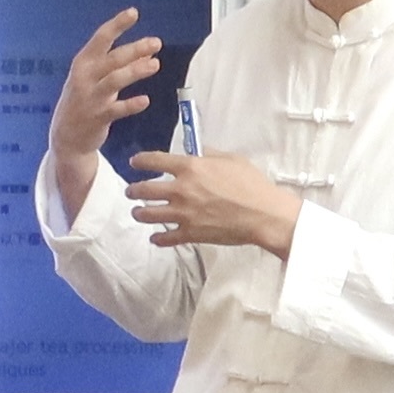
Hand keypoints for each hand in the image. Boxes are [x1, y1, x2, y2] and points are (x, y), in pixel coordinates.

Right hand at [47, 10, 163, 213]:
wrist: (66, 137)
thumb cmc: (84, 100)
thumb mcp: (97, 78)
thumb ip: (120, 65)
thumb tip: (148, 51)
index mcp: (83, 63)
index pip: (101, 38)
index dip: (117, 25)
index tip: (133, 13)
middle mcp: (85, 77)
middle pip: (112, 59)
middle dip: (135, 49)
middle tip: (156, 43)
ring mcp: (90, 98)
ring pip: (114, 80)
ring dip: (135, 71)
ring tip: (155, 65)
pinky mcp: (97, 118)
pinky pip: (116, 109)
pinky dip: (131, 104)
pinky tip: (145, 101)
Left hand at [124, 149, 301, 258]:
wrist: (262, 215)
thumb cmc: (251, 184)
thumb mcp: (231, 159)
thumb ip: (210, 155)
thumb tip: (199, 153)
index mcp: (190, 167)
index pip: (155, 160)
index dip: (141, 161)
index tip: (135, 163)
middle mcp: (181, 190)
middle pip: (145, 190)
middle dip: (134, 190)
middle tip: (131, 191)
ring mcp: (183, 213)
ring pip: (149, 214)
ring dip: (140, 213)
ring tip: (138, 212)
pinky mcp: (190, 233)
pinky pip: (167, 238)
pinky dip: (159, 239)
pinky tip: (155, 238)